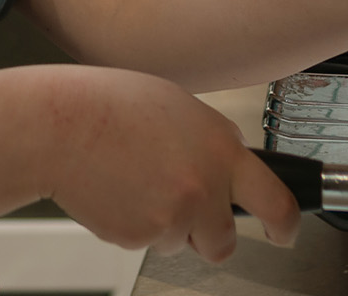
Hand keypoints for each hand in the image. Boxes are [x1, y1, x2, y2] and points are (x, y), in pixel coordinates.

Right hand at [38, 66, 300, 261]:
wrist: (60, 126)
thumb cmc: (112, 106)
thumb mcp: (182, 107)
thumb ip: (214, 141)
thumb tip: (230, 163)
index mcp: (222, 151)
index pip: (277, 202)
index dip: (286, 226)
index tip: (284, 233)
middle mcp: (203, 188)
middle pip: (225, 241)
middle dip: (211, 235)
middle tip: (188, 211)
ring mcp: (171, 217)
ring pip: (180, 241)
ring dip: (167, 224)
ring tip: (137, 181)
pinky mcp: (138, 237)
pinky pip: (146, 240)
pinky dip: (135, 223)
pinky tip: (119, 189)